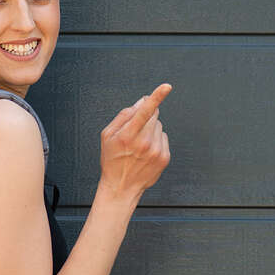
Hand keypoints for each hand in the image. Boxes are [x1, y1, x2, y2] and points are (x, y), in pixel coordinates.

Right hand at [99, 83, 171, 200]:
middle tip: (134, 131)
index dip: (156, 97)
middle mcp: (144, 143)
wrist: (121, 187)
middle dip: (145, 117)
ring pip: (159, 126)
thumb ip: (124, 116)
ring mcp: (156, 150)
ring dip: (150, 129)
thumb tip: (141, 102)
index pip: (144, 112)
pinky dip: (156, 140)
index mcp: (128, 136)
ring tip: (139, 145)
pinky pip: (163, 137)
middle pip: (153, 115)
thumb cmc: (112, 160)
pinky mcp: (164, 157)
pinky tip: (146, 151)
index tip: (166, 86)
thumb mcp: (107, 136)